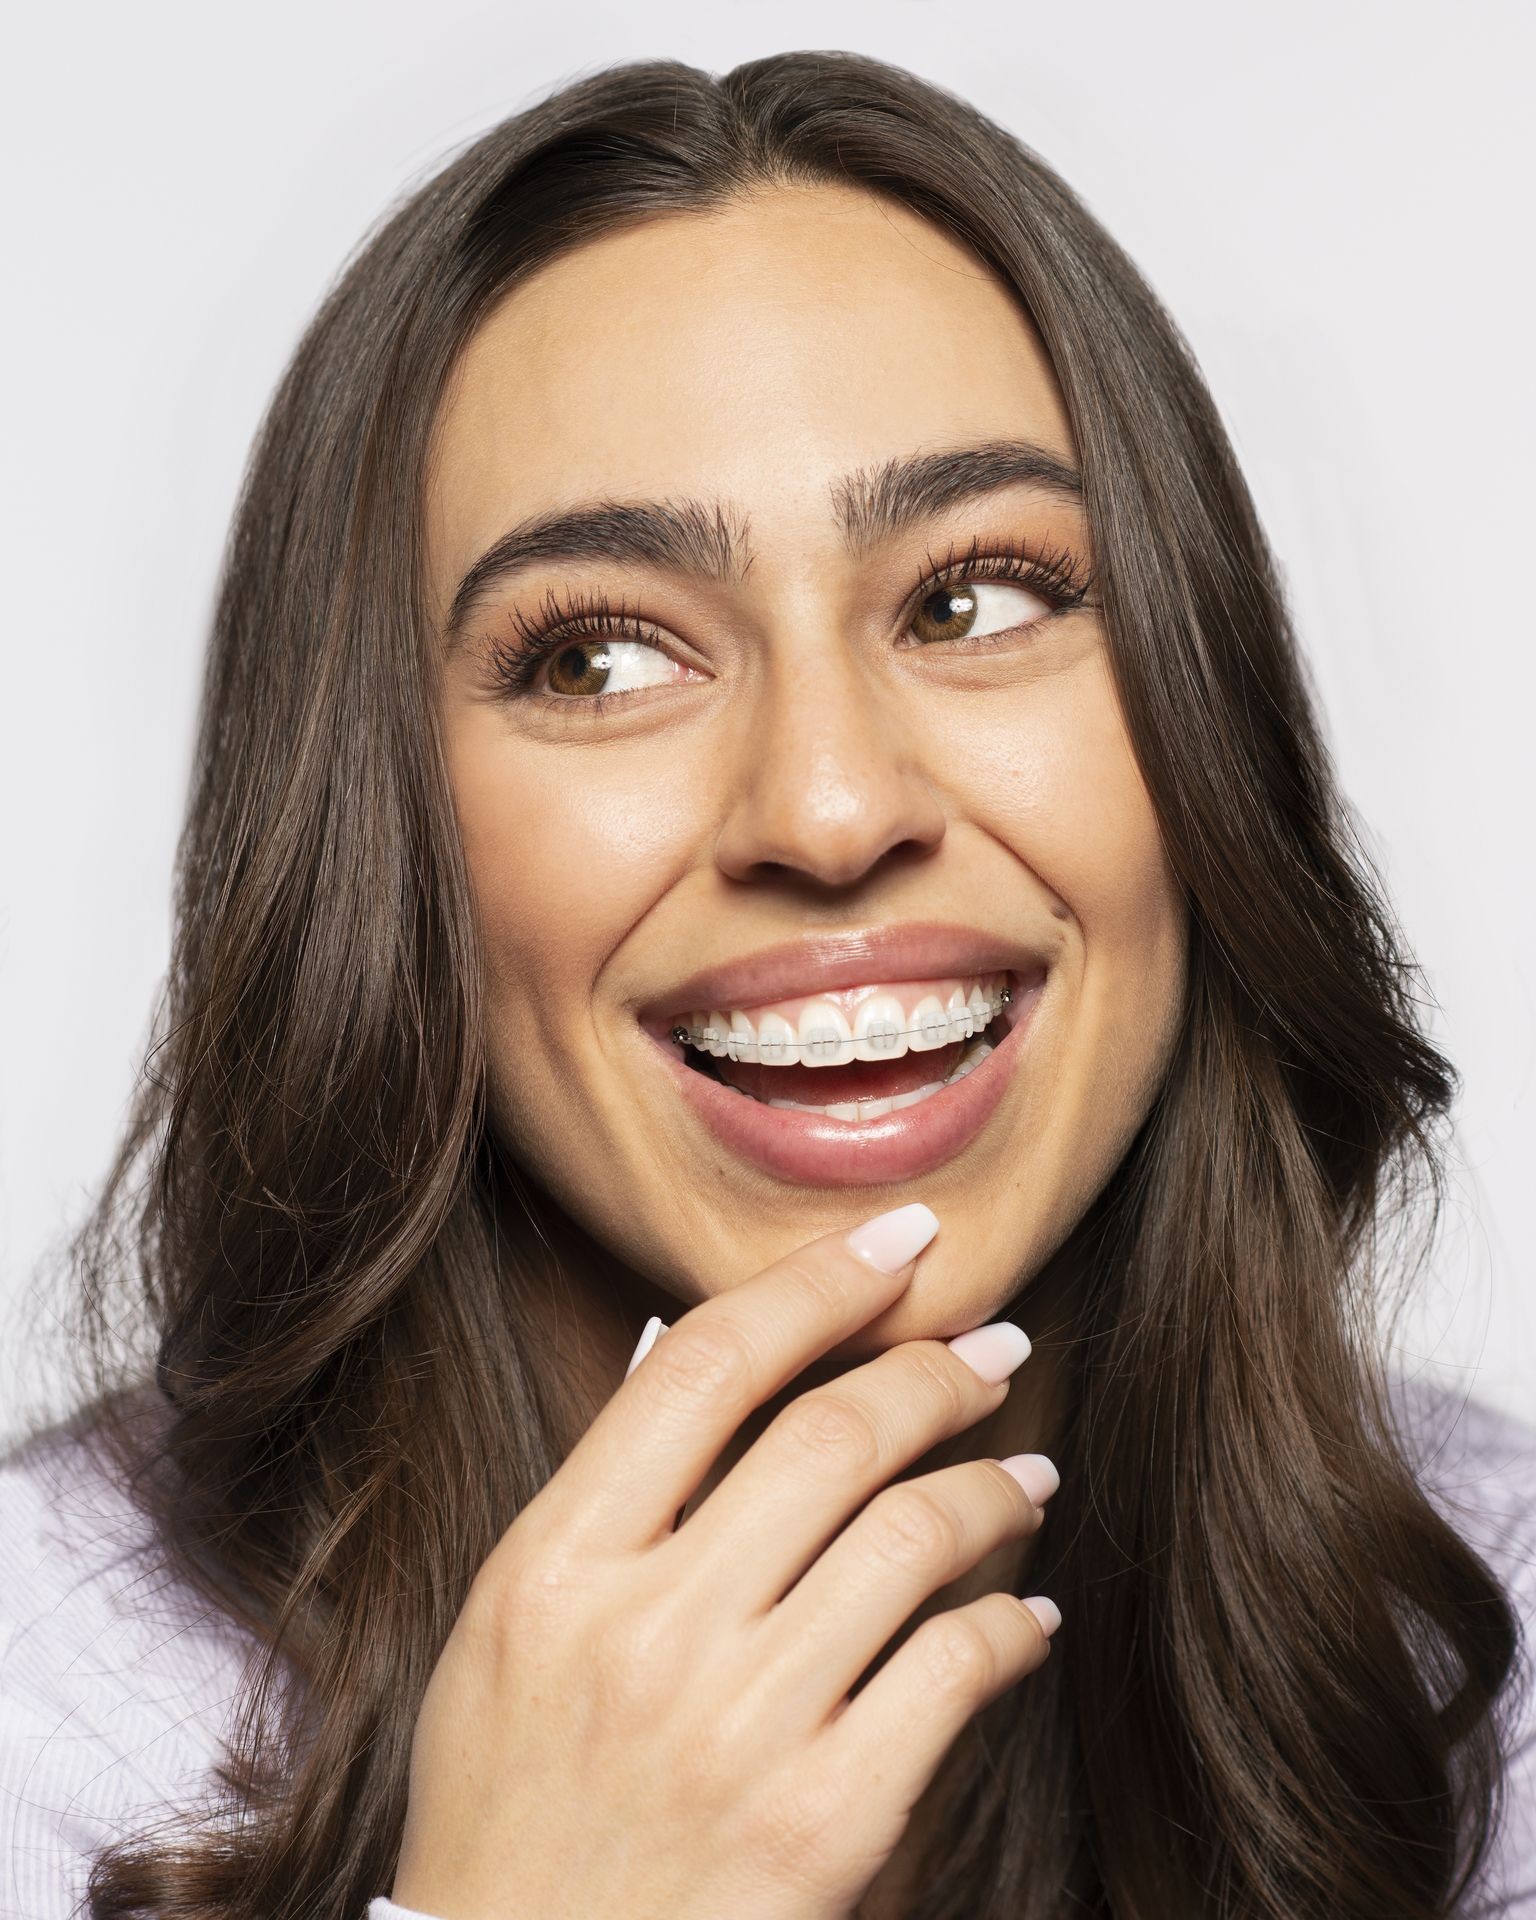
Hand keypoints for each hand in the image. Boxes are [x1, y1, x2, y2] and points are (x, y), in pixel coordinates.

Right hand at [392, 1203, 1058, 1919]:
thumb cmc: (510, 1802)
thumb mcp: (505, 1629)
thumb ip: (600, 1491)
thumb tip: (680, 1345)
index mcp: (555, 1564)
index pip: (705, 1366)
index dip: (818, 1281)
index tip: (902, 1240)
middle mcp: (647, 1630)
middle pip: (829, 1435)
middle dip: (936, 1371)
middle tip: (996, 1349)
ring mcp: (739, 1728)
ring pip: (908, 1540)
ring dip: (992, 1489)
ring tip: (1027, 1475)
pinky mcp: (821, 1826)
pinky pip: (952, 1676)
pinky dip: (1009, 1628)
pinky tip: (1029, 1616)